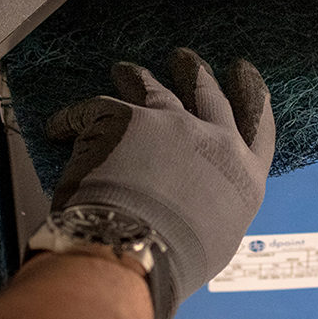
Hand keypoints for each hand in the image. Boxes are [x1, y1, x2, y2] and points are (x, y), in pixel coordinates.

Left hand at [46, 48, 274, 318]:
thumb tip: (200, 205)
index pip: (257, 122)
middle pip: (207, 92)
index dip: (251, 92)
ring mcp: (170, 123)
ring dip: (139, 77)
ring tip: (125, 70)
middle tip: (185, 59)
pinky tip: (60, 125)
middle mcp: (213, 139)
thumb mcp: (220, 237)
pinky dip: (75, 118)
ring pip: (153, 88)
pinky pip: (95, 109)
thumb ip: (216, 207)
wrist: (138, 246)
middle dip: (196, 72)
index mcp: (244, 172)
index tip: (243, 71)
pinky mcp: (123, 119)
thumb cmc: (180, 259)